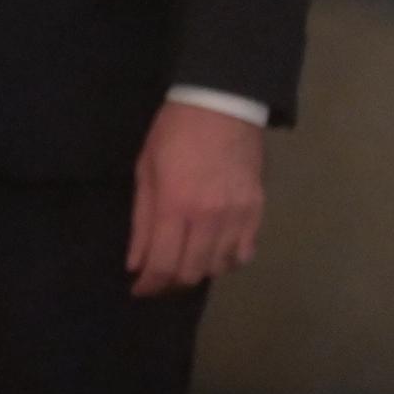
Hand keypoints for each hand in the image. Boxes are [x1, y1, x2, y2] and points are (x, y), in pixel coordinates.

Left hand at [127, 100, 264, 297]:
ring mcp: (238, 217)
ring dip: (198, 272)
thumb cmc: (173, 133)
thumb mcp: (145, 171)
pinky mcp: (257, 211)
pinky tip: (213, 252)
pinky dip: (227, 261)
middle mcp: (210, 219)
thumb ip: (142, 222)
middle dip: (170, 283)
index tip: (139, 289)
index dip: (149, 285)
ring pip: (219, 268)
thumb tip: (136, 263)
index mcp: (175, 206)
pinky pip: (244, 253)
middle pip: (192, 273)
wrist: (222, 104)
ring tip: (183, 262)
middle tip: (158, 277)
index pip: (163, 265)